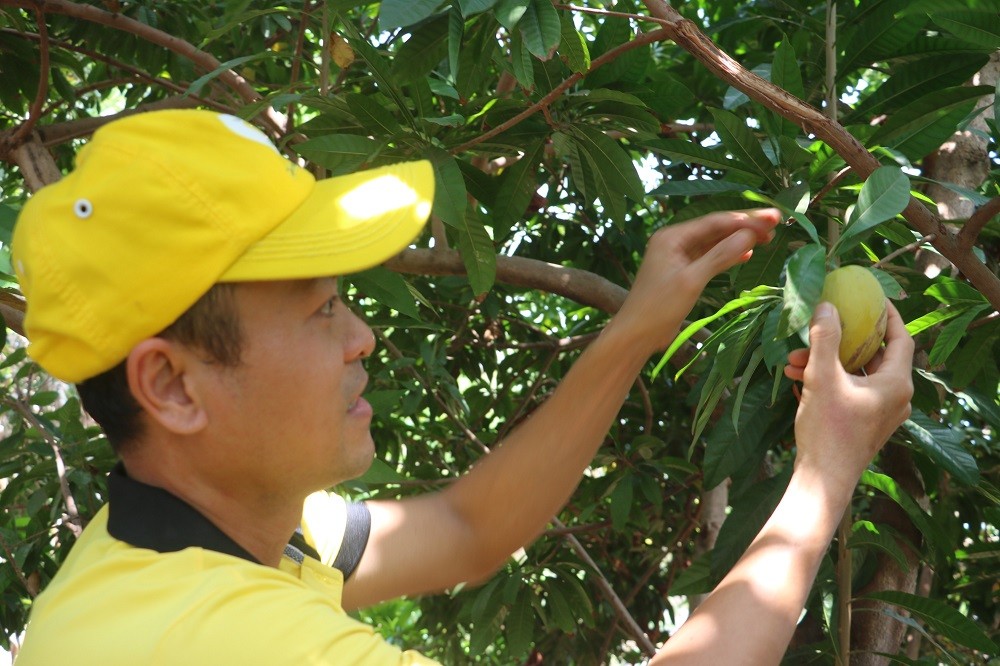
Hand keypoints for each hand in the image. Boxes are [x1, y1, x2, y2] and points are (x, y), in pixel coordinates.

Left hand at [612, 208, 780, 356]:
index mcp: (672, 237)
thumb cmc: (659, 306)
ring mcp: (678, 256)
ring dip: (739, 240)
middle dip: (745, 226)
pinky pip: (710, 257)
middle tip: (777, 221)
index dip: (745, 219)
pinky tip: (747, 254)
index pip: (715, 222)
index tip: (773, 218)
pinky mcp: (683, 272)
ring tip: (768, 237)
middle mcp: (674, 241)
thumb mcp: (692, 280)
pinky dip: (728, 255)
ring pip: (715, 243)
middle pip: (716, 229)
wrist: (637, 334)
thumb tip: (750, 235)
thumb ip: (720, 256)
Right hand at [784, 299, 913, 492]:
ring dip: (826, 364)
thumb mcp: (822, 377)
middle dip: (841, 342)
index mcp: (896, 383)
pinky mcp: (865, 425)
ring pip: (856, 376)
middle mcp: (896, 398)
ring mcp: (881, 414)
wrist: (822, 480)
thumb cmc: (828, 429)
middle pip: (874, 356)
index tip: (871, 299)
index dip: (888, 316)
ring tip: (793, 362)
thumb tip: (826, 306)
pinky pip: (850, 393)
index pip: (901, 338)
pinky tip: (798, 380)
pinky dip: (828, 382)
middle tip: (820, 329)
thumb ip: (825, 338)